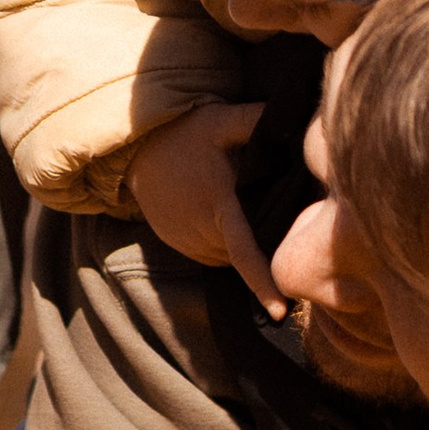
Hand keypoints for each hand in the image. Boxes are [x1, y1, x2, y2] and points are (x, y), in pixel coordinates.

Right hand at [126, 102, 282, 312]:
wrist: (136, 151)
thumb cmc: (183, 135)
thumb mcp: (218, 120)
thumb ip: (253, 121)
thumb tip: (292, 117)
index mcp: (220, 206)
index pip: (245, 252)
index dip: (263, 282)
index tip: (282, 312)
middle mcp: (204, 233)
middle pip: (247, 250)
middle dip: (267, 241)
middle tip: (280, 210)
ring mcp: (190, 243)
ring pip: (231, 254)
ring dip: (243, 239)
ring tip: (243, 204)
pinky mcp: (182, 246)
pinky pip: (215, 251)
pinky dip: (225, 239)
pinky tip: (225, 211)